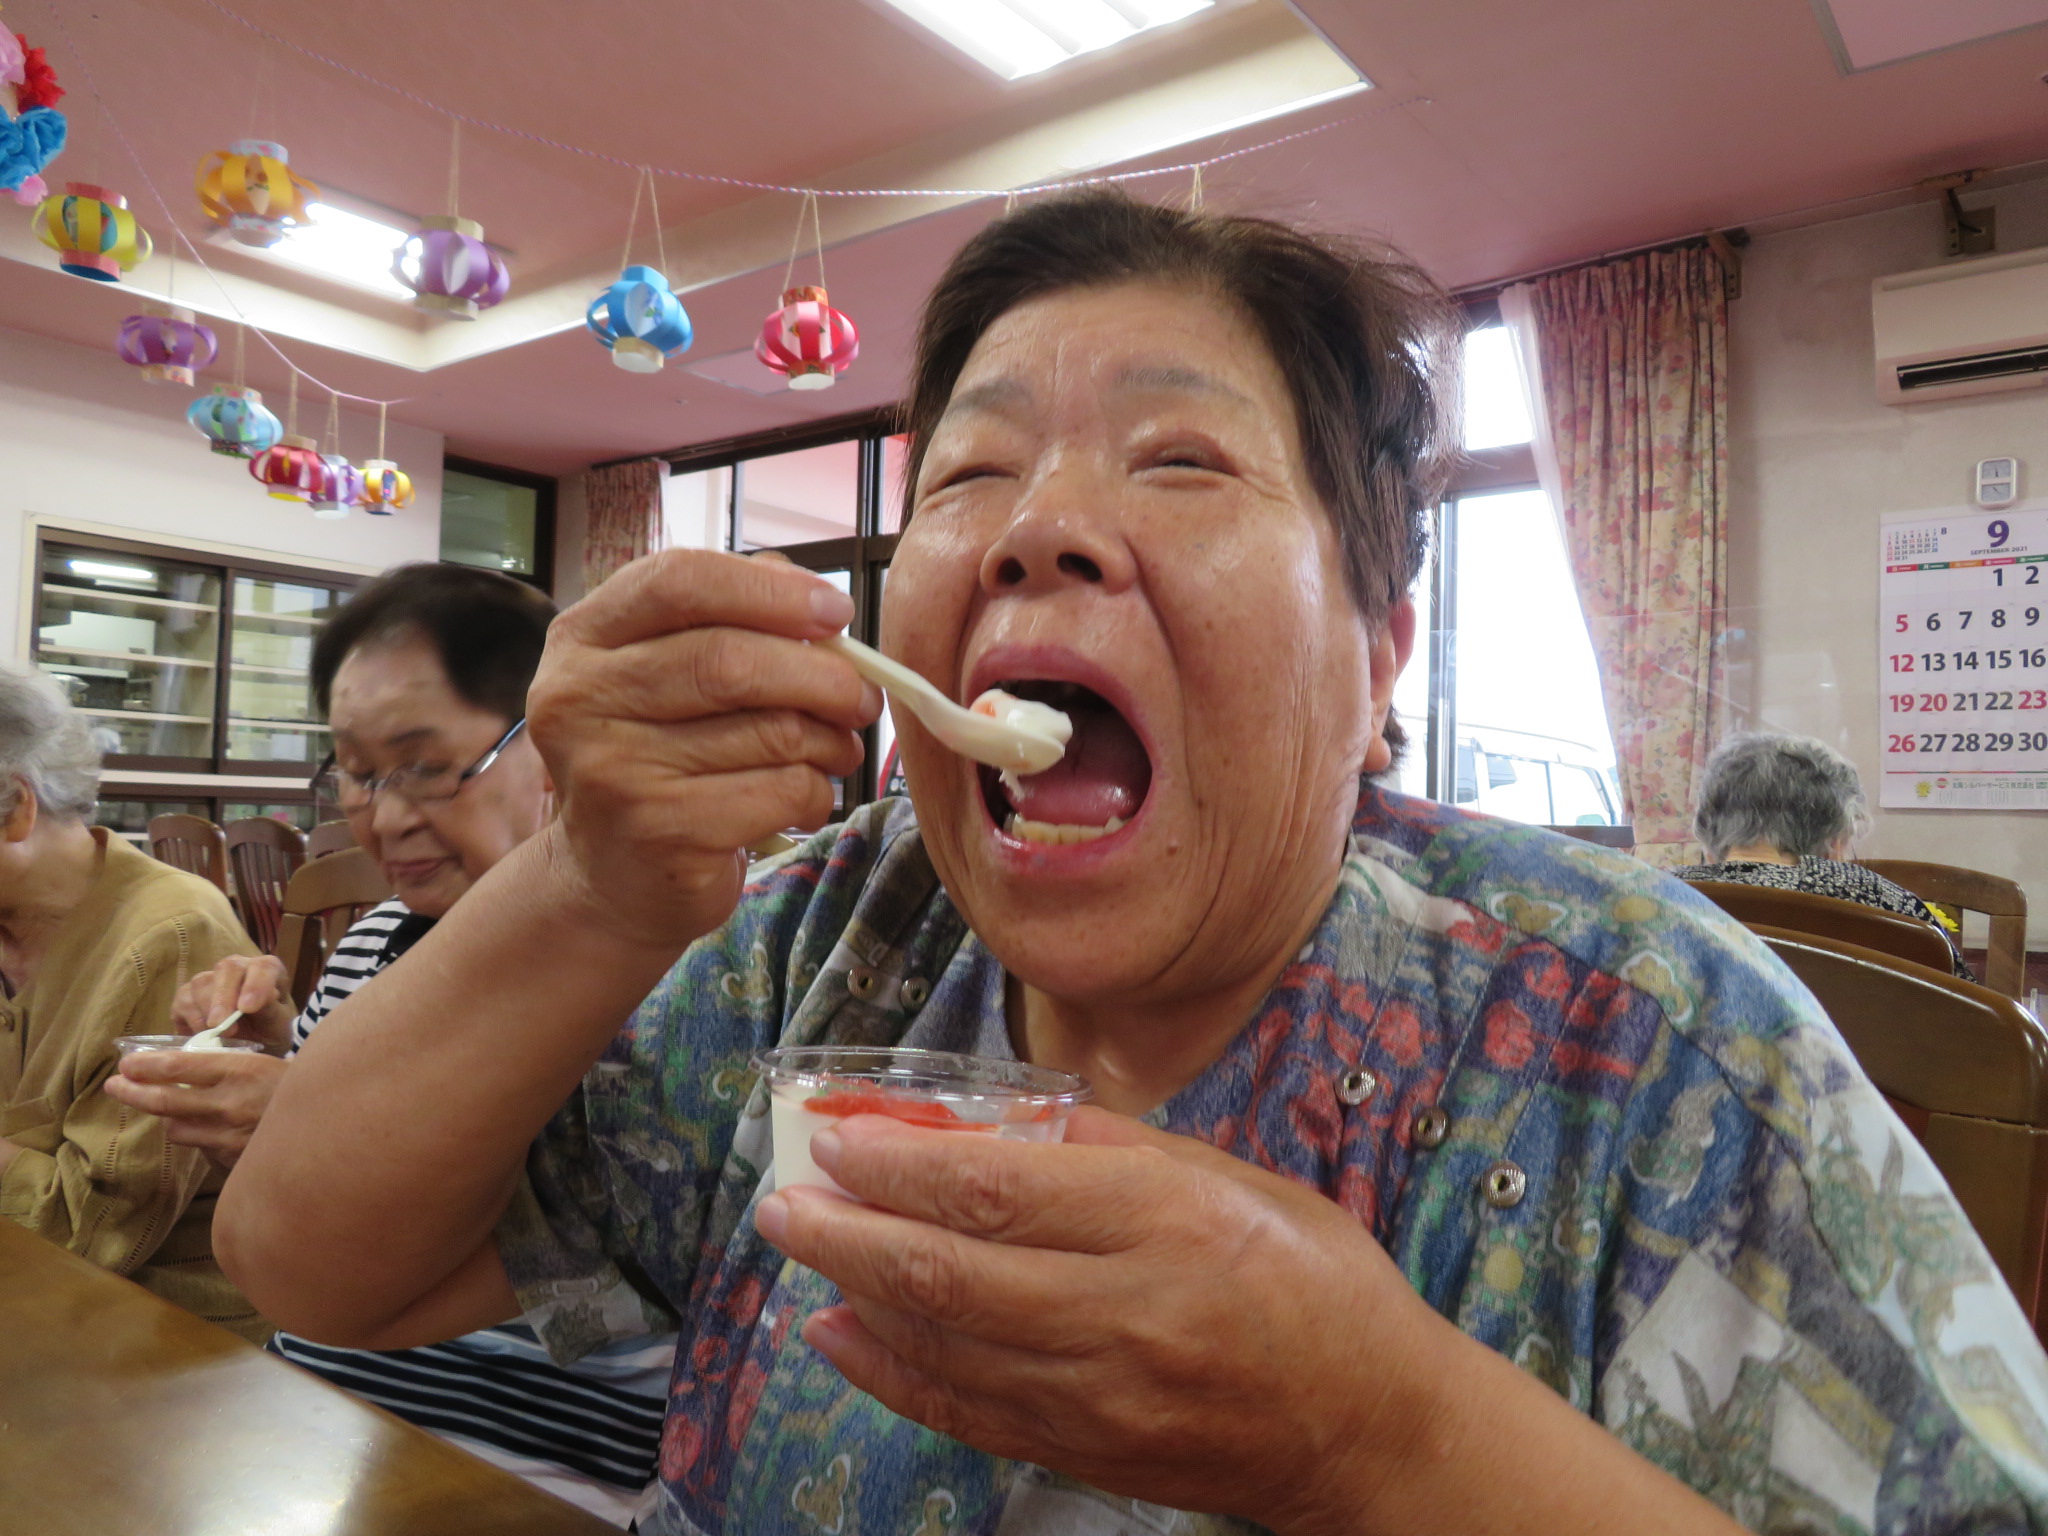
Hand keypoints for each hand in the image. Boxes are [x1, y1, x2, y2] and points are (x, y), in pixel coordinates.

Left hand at [103, 1051, 288, 1169]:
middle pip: (165, 1099)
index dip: (145, 1065)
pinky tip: (213, 1130)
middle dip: (133, 1092)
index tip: (126, 1064)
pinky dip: (201, 1137)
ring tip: (171, 1108)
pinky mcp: (234, 1159)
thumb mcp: (267, 1063)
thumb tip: (185, 1067)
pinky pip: (202, 1147)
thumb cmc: (301, 1087)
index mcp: (240, 1070)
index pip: (178, 1066)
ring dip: (171, 1117)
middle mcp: (229, 1103)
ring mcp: (230, 1135)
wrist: (336, 1126)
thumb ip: (227, 1066)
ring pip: (178, 1127)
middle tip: (115, 1086)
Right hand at [170, 955, 294, 1051]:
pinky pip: (183, 1000)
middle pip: (227, 969)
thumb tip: (262, 997)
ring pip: (201, 983)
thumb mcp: (278, 1025)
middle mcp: (239, 967)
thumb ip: (271, 1010)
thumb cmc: (270, 1031)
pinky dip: (191, 1019)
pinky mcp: (188, 995)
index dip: (255, 985)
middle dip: (223, 998)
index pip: (263, 967)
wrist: (250, 1044)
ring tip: (217, 1034)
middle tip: (221, 1024)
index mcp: (268, 970)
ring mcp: (210, 978)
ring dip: (207, 1010)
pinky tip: (202, 1033)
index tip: (248, 1008)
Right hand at [527, 549, 880, 950]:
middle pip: (730, 659)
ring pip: (769, 730)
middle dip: (821, 676)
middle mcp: (580, 699)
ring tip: (837, 749)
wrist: (613, 879)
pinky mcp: (660, 832)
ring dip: (828, 739)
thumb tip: (816, 602)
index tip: (836, 611)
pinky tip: (805, 797)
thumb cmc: (661, 759)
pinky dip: (815, 791)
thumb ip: (730, 619)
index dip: (769, 590)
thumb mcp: (667, 674)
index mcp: (582, 638)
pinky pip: (779, 790)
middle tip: (862, 695)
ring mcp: (613, 770)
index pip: (677, 580)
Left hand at [753, 1108, 1443, 1534]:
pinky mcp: (1088, 1452)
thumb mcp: (1236, 1180)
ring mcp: (1102, 1395)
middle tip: (785, 1196)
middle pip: (951, 1270)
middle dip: (847, 1230)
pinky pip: (965, 1412)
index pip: (1000, 1188)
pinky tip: (840, 1336)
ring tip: (801, 1247)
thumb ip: (1117, 1148)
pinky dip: (890, 1374)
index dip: (901, 1162)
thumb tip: (999, 1119)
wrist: (1369, 1428)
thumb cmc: (1315, 1282)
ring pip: (945, 1343)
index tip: (839, 1133)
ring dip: (854, 1294)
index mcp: (1170, 1221)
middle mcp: (1127, 1311)